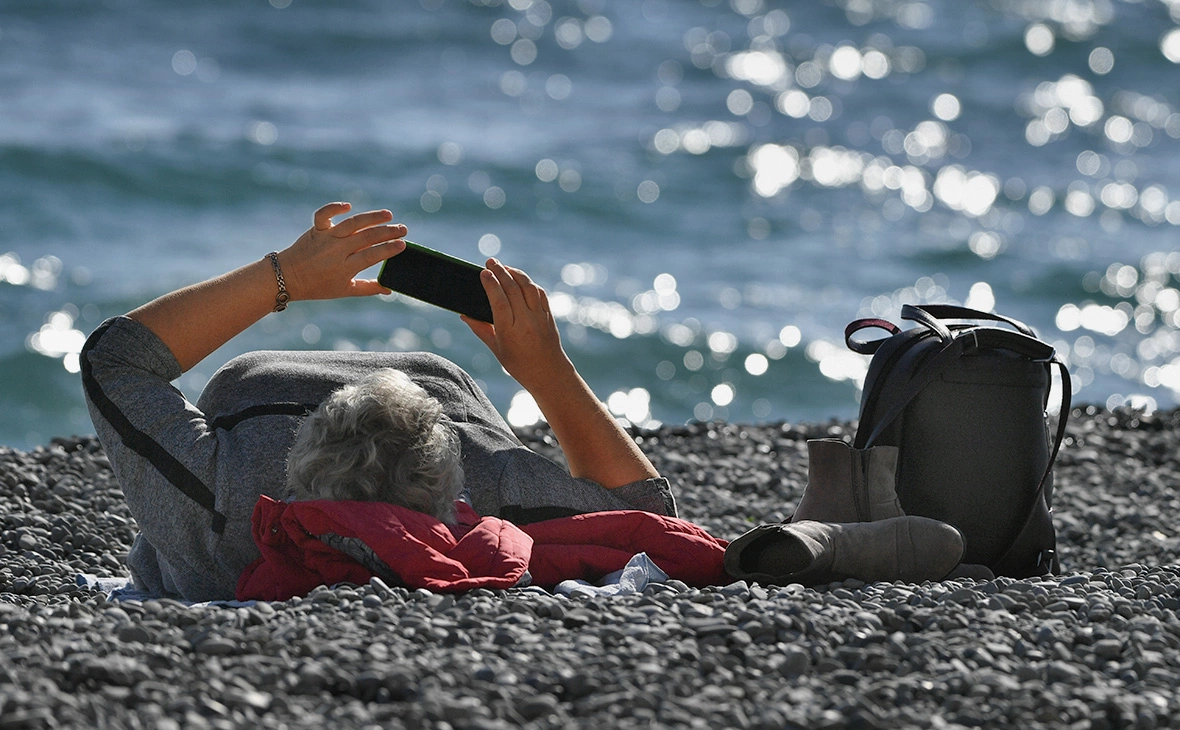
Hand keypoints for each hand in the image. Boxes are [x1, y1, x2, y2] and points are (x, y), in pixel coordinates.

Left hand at [278, 202, 406, 301]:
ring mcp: (326, 238)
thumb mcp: (344, 291)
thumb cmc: (318, 286)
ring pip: (352, 223)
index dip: (388, 249)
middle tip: (403, 229)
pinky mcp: (316, 229)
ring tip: (388, 214)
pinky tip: (348, 206)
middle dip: (387, 232)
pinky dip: (335, 208)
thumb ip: (369, 288)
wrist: (287, 277)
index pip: (372, 255)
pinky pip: (324, 214)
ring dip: (372, 217)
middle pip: (366, 237)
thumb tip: (390, 289)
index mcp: (345, 268)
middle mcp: (336, 251)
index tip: (403, 244)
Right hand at [462, 258, 571, 390]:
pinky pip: (539, 293)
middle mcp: (526, 322)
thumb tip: (464, 315)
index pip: (499, 301)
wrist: (549, 374)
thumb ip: (480, 330)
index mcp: (510, 331)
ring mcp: (539, 317)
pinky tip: (520, 278)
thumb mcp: (496, 350)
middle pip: (513, 290)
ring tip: (504, 267)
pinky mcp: (548, 315)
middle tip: (490, 261)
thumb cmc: (519, 365)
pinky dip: (529, 283)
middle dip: (501, 272)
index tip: (483, 272)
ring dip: (516, 273)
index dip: (491, 284)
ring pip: (528, 288)